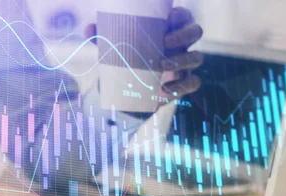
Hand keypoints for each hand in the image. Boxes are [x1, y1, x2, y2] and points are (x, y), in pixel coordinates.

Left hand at [84, 7, 203, 99]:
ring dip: (182, 61)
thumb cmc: (131, 56)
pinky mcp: (185, 82)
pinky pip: (193, 83)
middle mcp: (183, 43)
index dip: (180, 16)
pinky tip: (165, 90)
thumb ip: (104, 37)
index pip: (183, 16)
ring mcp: (186, 62)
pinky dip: (181, 87)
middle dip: (183, 36)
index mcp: (170, 28)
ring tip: (161, 66)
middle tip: (163, 43)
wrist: (135, 85)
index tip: (168, 20)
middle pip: (196, 32)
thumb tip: (88, 29)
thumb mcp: (117, 46)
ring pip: (198, 58)